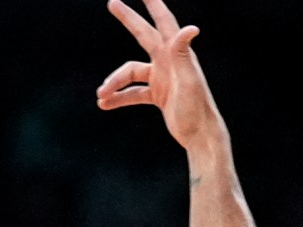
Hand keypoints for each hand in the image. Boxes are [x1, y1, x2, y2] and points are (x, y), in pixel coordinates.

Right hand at [98, 1, 217, 147]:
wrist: (201, 137)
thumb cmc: (197, 109)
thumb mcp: (188, 80)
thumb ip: (184, 54)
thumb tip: (191, 28)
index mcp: (176, 54)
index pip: (163, 22)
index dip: (153, 4)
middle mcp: (169, 62)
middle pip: (143, 35)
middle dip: (128, 19)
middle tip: (112, 2)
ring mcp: (162, 78)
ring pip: (131, 73)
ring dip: (115, 83)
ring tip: (100, 95)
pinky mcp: (158, 95)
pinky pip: (133, 93)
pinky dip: (119, 98)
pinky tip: (104, 105)